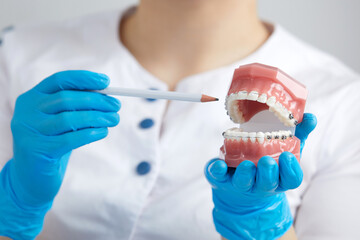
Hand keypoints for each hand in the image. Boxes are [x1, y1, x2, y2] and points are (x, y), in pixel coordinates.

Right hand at [0, 70, 119, 238]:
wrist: (31, 177)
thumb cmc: (52, 144)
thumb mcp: (61, 122)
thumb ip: (77, 107)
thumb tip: (107, 95)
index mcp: (32, 98)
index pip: (59, 80)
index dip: (84, 78)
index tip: (107, 82)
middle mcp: (26, 111)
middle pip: (67, 99)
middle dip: (97, 101)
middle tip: (116, 106)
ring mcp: (29, 131)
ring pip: (69, 119)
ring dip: (97, 118)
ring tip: (114, 120)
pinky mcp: (37, 150)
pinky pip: (70, 139)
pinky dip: (91, 133)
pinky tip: (103, 132)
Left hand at [205, 113, 316, 239]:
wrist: (240, 185)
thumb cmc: (267, 160)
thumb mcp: (285, 148)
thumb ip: (299, 133)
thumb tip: (310, 116)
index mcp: (280, 178)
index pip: (291, 179)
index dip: (290, 170)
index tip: (287, 156)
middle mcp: (262, 184)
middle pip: (268, 183)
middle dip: (268, 173)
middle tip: (267, 161)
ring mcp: (241, 183)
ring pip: (244, 182)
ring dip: (246, 173)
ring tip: (247, 163)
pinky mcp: (222, 179)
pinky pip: (219, 177)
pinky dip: (218, 171)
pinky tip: (218, 164)